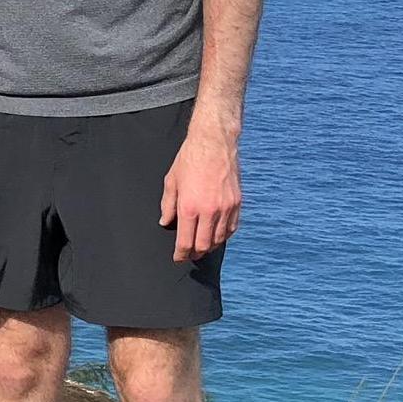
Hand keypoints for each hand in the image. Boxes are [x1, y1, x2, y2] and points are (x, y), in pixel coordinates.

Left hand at [159, 125, 241, 262]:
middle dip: (195, 253)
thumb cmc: (189, 160)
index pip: (185, 241)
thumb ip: (167, 205)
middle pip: (204, 245)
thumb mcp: (171, 182)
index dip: (181, 254)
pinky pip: (232, 228)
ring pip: (219, 239)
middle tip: (189, 255)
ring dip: (210, 246)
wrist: (214, 143)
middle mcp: (209, 211)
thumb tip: (165, 222)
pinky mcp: (237, 203)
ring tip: (202, 247)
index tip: (178, 258)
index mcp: (189, 207)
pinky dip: (224, 236)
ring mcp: (226, 208)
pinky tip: (217, 236)